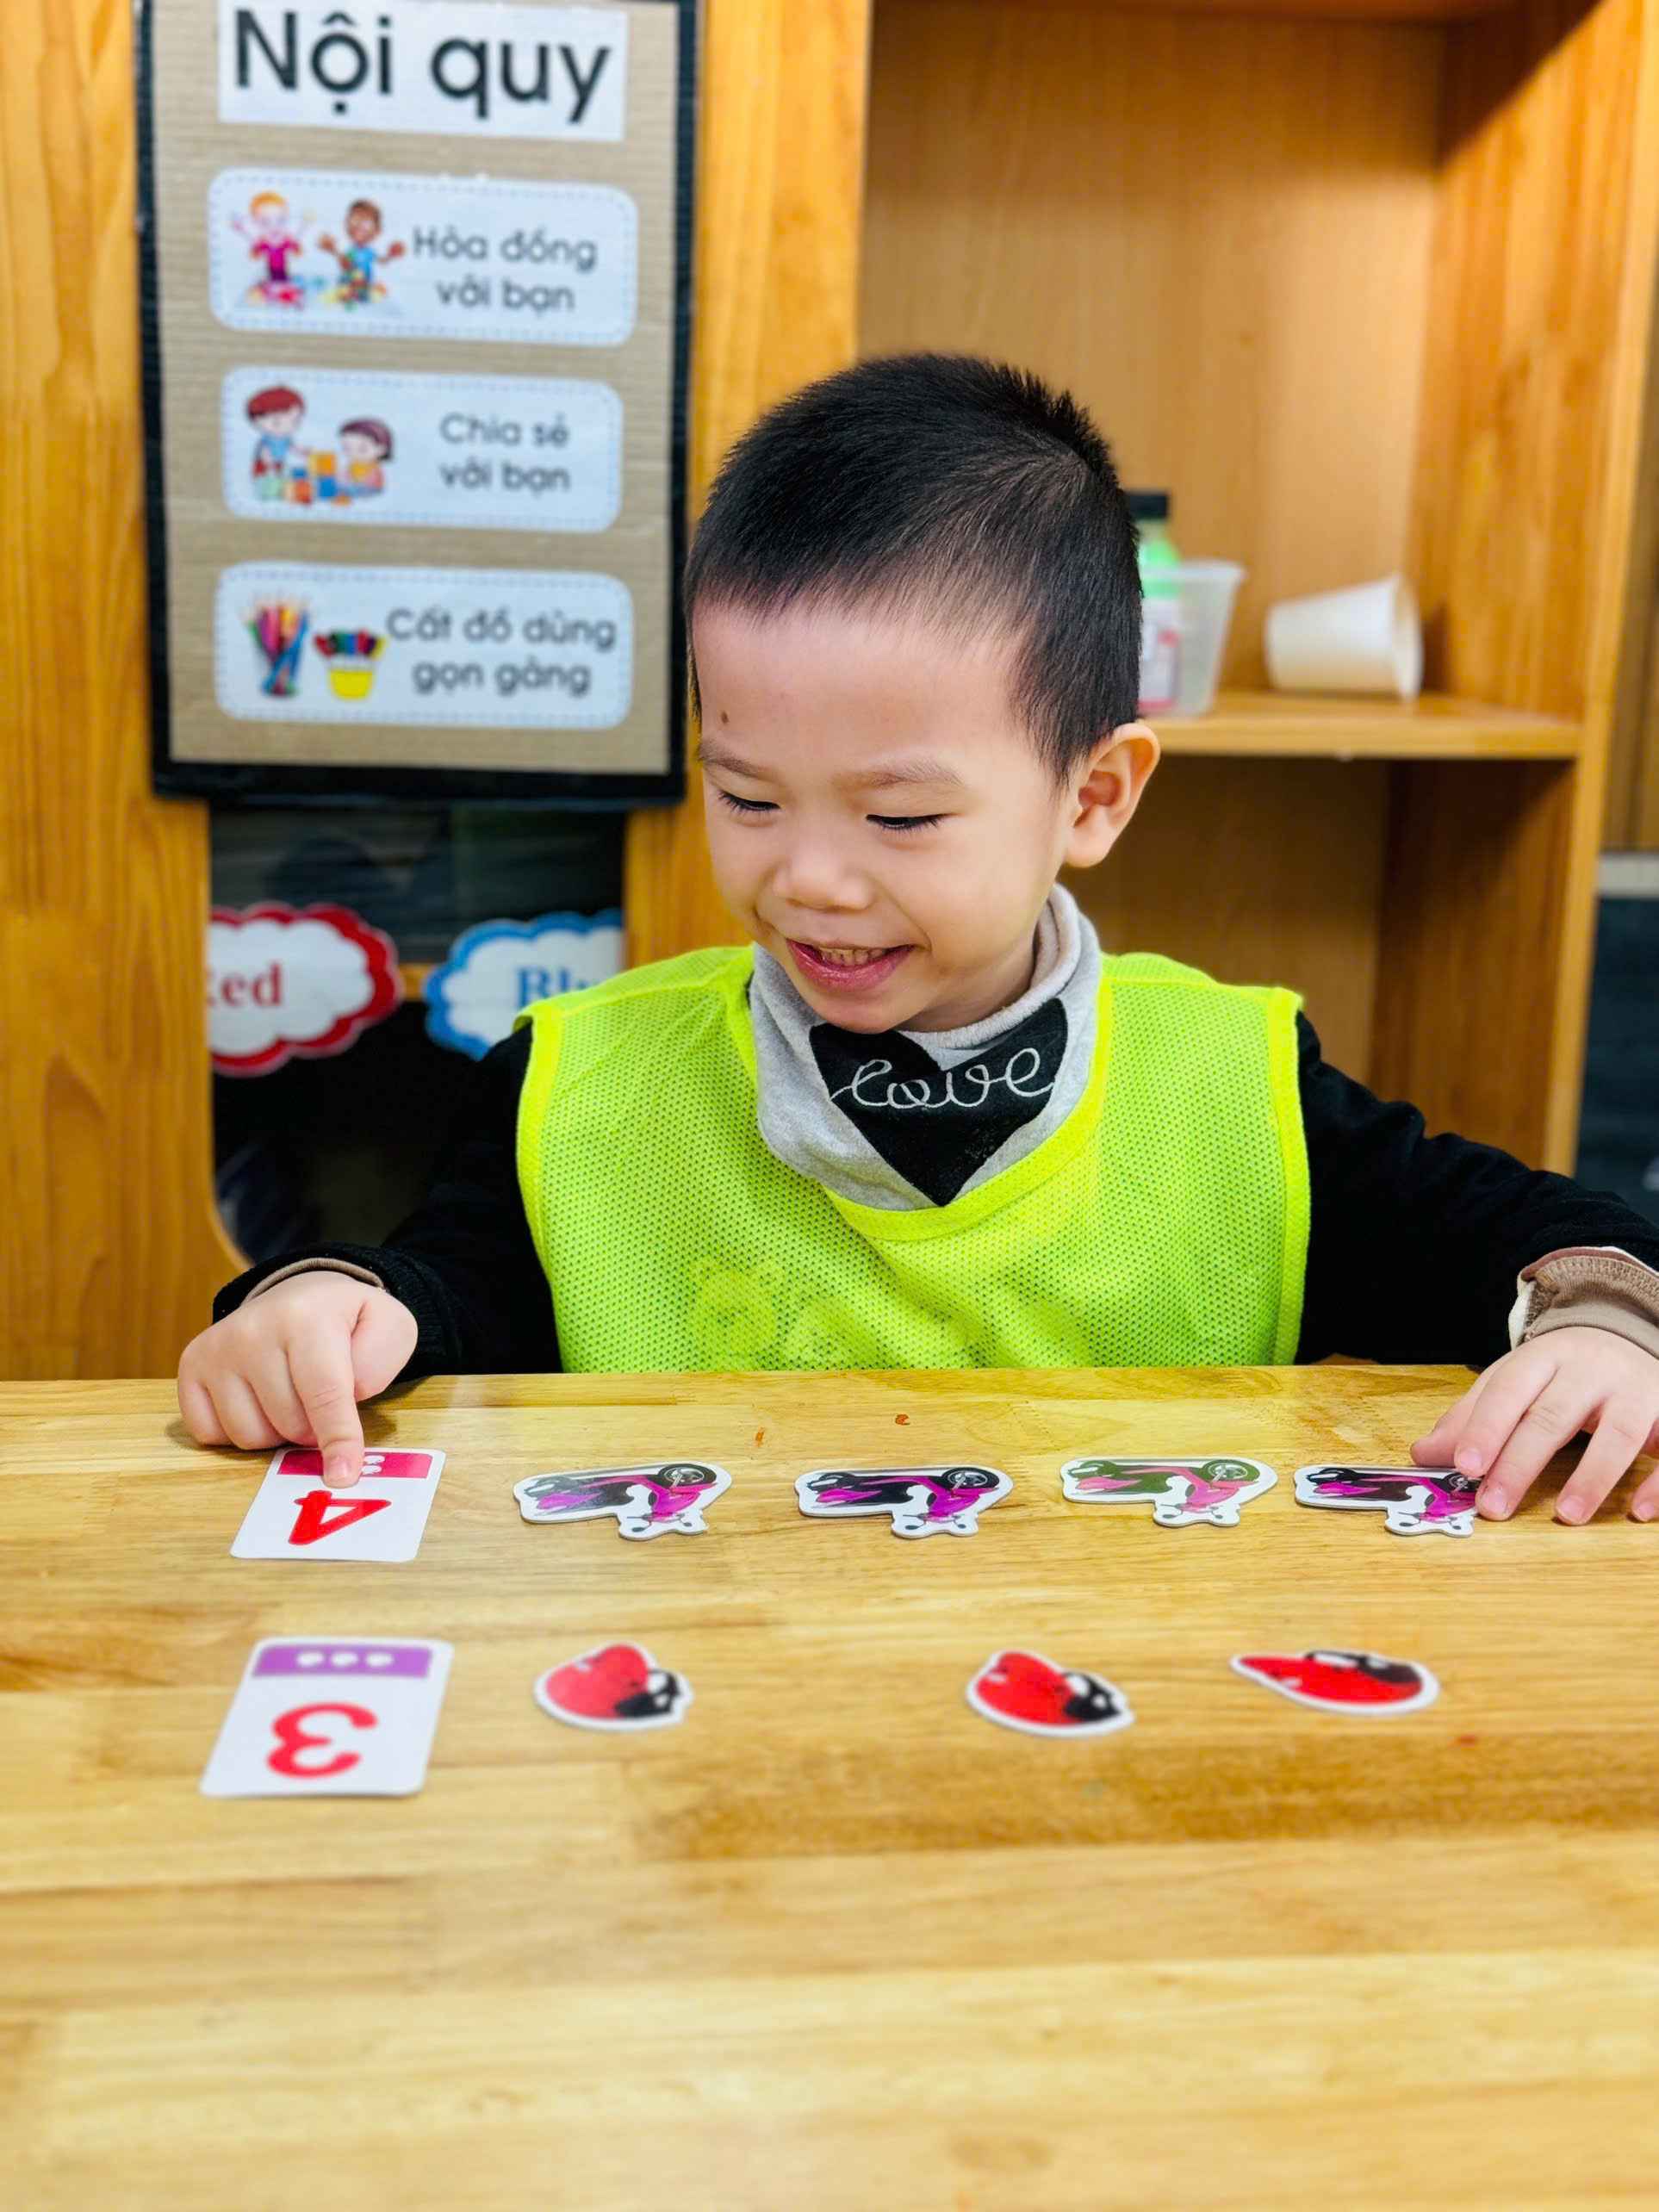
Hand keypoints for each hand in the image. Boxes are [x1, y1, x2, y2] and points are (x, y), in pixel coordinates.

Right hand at [177, 1275, 416, 1487]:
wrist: (301, 1297)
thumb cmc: (347, 1323)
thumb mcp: (390, 1328)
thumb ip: (379, 1365)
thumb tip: (343, 1405)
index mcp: (307, 1316)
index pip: (324, 1392)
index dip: (337, 1438)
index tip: (343, 1476)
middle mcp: (252, 1329)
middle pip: (288, 1423)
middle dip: (313, 1430)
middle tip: (321, 1402)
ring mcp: (216, 1348)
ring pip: (248, 1436)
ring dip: (277, 1433)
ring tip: (289, 1397)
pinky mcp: (191, 1365)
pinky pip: (211, 1434)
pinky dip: (238, 1431)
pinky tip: (256, 1401)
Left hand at [1412, 1326, 1658, 1523]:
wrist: (1633, 1335)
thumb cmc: (1563, 1372)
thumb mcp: (1515, 1381)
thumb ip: (1472, 1416)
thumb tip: (1423, 1455)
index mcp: (1545, 1358)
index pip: (1509, 1389)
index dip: (1485, 1426)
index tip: (1464, 1465)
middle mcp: (1592, 1370)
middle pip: (1554, 1415)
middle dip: (1520, 1462)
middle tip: (1493, 1506)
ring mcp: (1637, 1390)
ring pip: (1618, 1432)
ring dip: (1591, 1477)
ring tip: (1565, 1516)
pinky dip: (1657, 1482)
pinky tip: (1637, 1511)